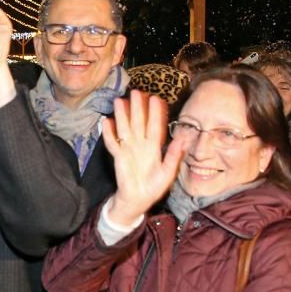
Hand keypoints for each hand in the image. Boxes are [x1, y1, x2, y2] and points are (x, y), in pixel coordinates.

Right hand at [101, 90, 185, 225]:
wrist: (138, 199)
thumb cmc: (154, 186)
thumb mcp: (168, 172)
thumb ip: (174, 155)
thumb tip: (185, 138)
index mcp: (154, 147)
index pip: (155, 126)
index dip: (155, 113)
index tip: (156, 98)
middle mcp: (141, 145)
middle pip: (138, 122)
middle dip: (137, 107)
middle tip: (135, 91)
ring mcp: (128, 149)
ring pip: (125, 128)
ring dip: (121, 115)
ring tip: (119, 101)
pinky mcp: (118, 157)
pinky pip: (112, 143)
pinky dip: (108, 133)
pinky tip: (106, 122)